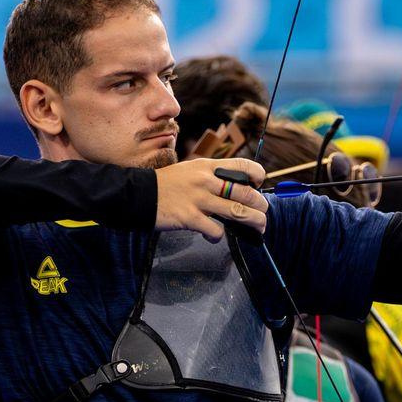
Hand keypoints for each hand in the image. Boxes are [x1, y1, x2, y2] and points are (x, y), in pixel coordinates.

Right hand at [154, 158, 268, 241]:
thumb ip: (212, 177)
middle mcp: (205, 181)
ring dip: (254, 222)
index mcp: (207, 167)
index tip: (259, 184)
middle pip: (245, 193)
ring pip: (238, 212)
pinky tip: (214, 236)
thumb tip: (236, 189)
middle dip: (261, 205)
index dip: (257, 174)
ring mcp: (198, 200)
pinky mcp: (190, 218)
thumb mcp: (190, 170)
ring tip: (259, 227)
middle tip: (263, 213)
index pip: (242, 165)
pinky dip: (219, 236)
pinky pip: (215, 230)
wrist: (137, 194)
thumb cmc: (166, 184)